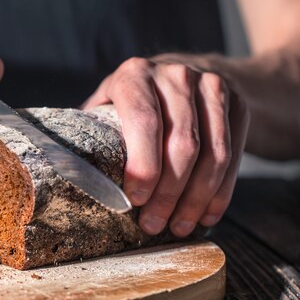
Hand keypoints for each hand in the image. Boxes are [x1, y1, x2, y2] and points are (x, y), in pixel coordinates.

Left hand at [83, 57, 249, 236]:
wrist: (186, 72)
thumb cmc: (134, 101)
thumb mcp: (109, 103)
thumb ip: (94, 130)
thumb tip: (64, 172)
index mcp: (135, 74)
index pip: (143, 121)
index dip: (142, 165)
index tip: (135, 201)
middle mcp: (176, 74)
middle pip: (182, 144)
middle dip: (168, 193)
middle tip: (153, 224)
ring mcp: (211, 86)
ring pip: (212, 154)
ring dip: (195, 199)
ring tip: (179, 227)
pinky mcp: (235, 104)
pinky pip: (233, 156)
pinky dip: (220, 192)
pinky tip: (205, 215)